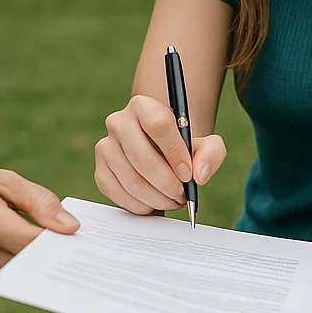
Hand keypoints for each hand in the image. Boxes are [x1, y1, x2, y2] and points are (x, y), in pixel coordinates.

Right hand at [0, 168, 79, 289]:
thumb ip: (38, 201)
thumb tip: (71, 227)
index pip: (33, 241)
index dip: (61, 240)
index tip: (83, 235)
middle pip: (35, 263)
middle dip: (59, 253)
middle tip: (84, 245)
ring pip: (29, 274)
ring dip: (46, 261)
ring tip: (65, 246)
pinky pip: (17, 278)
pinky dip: (30, 266)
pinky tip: (42, 254)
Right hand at [94, 94, 226, 214]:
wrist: (158, 154)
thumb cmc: (181, 147)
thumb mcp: (204, 145)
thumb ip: (211, 153)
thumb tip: (199, 175)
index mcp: (143, 106)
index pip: (158, 125)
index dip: (175, 152)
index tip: (187, 174)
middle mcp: (118, 122)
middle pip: (142, 157)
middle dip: (167, 183)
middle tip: (182, 195)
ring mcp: (105, 147)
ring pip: (131, 180)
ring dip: (157, 198)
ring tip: (173, 200)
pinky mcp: (100, 171)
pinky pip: (119, 195)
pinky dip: (141, 206)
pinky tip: (155, 204)